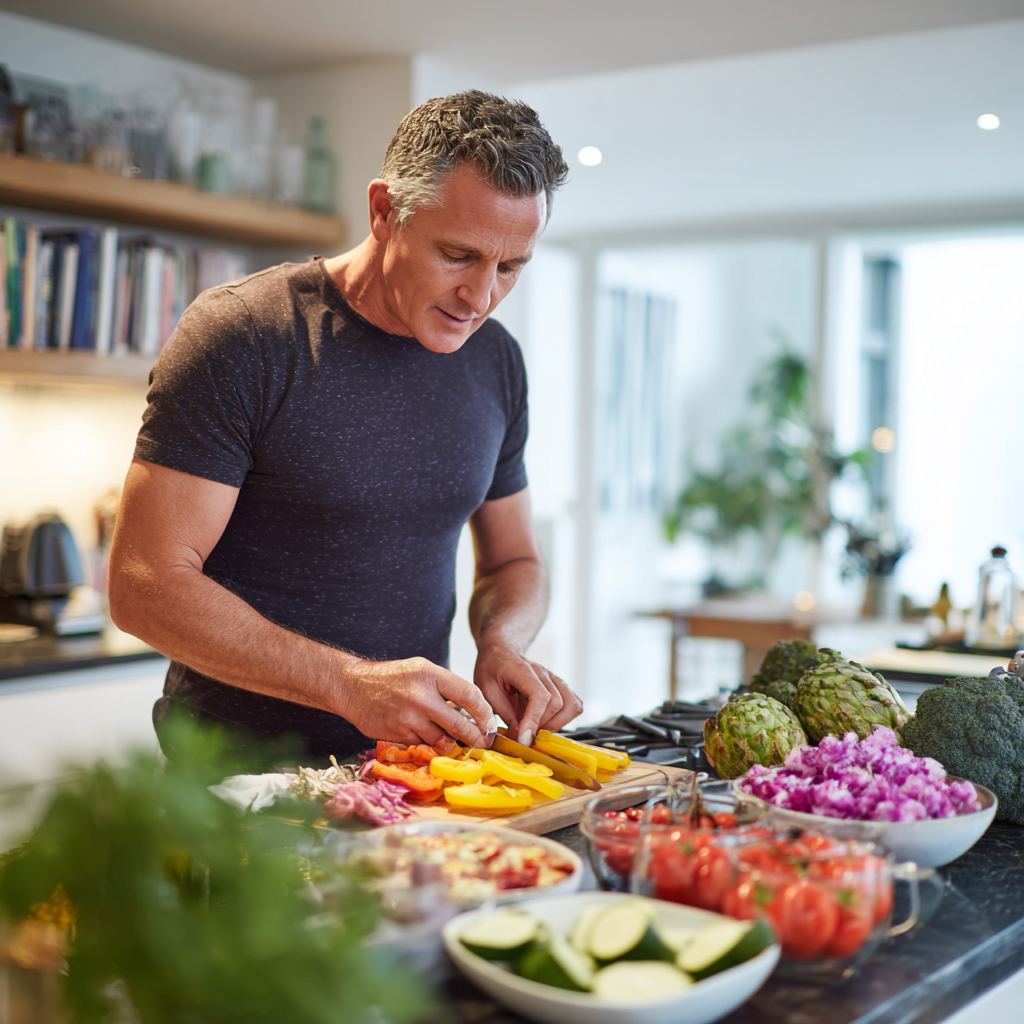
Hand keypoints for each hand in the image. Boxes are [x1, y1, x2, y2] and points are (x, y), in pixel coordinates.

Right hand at [336, 656, 493, 748]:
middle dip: (475, 738)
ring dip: (451, 743)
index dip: (485, 713)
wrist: (352, 686)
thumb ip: (445, 688)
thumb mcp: (422, 670)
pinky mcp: (397, 735)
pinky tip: (426, 737)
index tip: (490, 723)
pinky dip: (429, 744)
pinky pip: (422, 745)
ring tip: (455, 742)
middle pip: (459, 724)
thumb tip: (472, 711)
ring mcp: (408, 718)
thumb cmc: (392, 677)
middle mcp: (420, 696)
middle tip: (483, 743)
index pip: (469, 695)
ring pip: (441, 740)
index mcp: (430, 675)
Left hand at [473, 642, 582, 747]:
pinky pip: (574, 703)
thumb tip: (519, 736)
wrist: (500, 651)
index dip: (534, 721)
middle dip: (542, 725)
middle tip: (525, 734)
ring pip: (571, 705)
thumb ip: (503, 712)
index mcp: (523, 671)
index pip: (540, 697)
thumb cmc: (491, 669)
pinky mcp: (559, 686)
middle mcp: (544, 673)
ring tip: (537, 729)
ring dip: (556, 724)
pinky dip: (565, 718)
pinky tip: (547, 722)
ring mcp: (554, 678)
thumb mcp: (487, 691)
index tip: (524, 739)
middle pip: (557, 703)